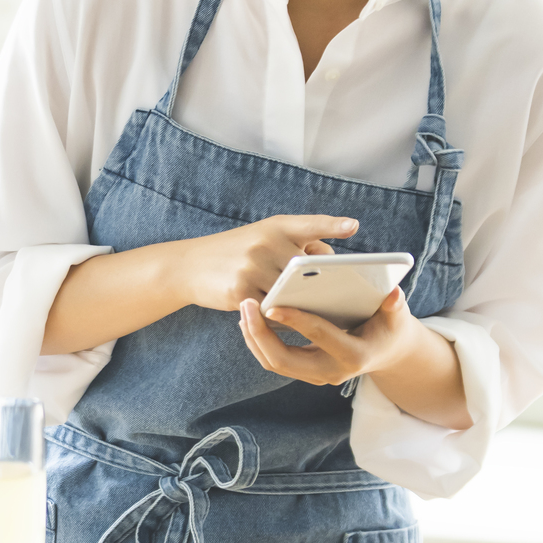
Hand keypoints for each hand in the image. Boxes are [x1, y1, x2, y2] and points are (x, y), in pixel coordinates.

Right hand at [174, 215, 358, 311]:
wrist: (188, 265)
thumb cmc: (236, 250)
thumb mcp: (263, 236)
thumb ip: (296, 243)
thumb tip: (329, 262)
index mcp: (275, 226)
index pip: (309, 224)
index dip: (332, 225)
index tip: (353, 226)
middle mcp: (264, 243)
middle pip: (307, 270)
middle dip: (321, 284)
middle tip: (342, 295)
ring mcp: (252, 267)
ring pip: (292, 293)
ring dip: (303, 304)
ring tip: (317, 312)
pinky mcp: (240, 292)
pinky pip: (272, 309)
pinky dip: (281, 315)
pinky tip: (286, 319)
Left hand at [237, 287, 419, 385]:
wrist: (386, 352)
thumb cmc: (389, 327)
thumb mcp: (395, 316)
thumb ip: (394, 305)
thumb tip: (393, 293)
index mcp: (353, 355)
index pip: (318, 336)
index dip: (295, 320)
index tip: (271, 304)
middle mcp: (331, 371)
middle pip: (283, 360)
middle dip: (260, 333)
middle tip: (245, 305)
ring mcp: (316, 375)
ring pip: (273, 363)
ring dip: (254, 338)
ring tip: (243, 310)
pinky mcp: (305, 372)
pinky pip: (274, 361)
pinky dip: (258, 342)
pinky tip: (250, 320)